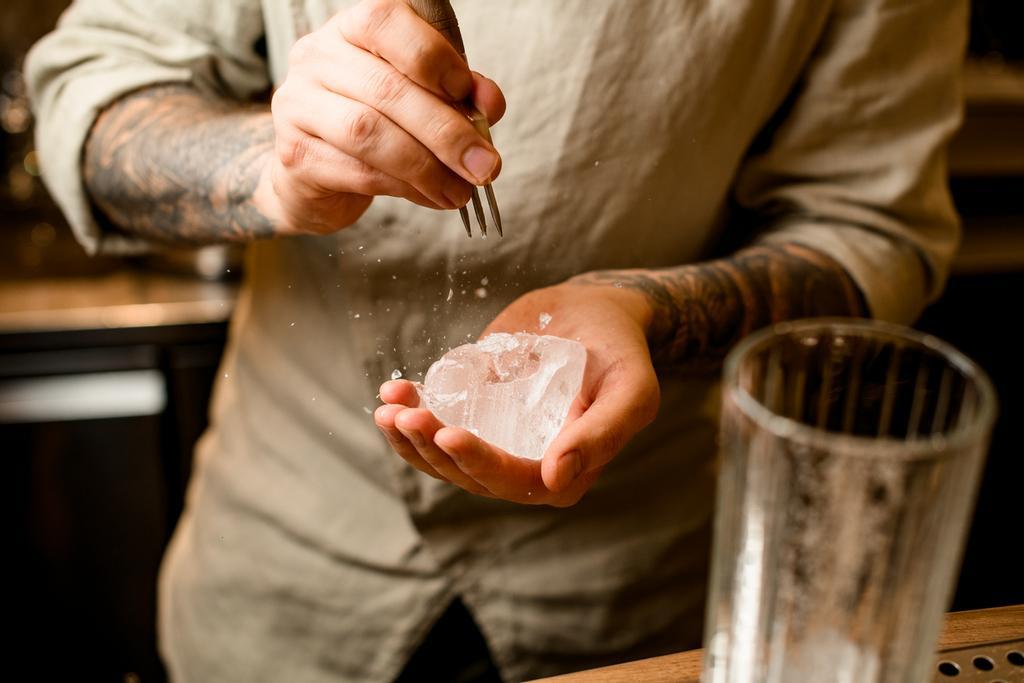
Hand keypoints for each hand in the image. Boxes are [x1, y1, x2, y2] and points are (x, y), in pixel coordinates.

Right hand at [254, 0, 505, 235]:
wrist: (313, 175)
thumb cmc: (376, 123)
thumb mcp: (419, 97)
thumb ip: (456, 94)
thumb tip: (489, 104)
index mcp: (350, 30)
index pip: (385, 22)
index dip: (433, 57)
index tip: (470, 96)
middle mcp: (316, 58)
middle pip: (386, 89)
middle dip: (447, 132)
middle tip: (484, 166)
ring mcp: (298, 105)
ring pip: (369, 133)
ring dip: (427, 167)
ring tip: (460, 191)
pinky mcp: (295, 154)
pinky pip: (358, 172)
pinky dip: (405, 188)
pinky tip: (432, 197)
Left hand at [375, 282, 660, 505]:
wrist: (596, 313)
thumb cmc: (621, 351)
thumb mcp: (630, 390)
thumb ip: (602, 434)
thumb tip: (555, 479)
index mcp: (564, 474)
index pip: (512, 481)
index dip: (476, 462)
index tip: (446, 432)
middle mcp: (525, 467)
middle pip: (468, 473)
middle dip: (431, 446)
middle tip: (406, 413)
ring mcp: (495, 443)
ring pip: (442, 457)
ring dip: (410, 436)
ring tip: (391, 405)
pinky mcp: (474, 416)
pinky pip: (435, 427)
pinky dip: (410, 412)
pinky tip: (394, 389)